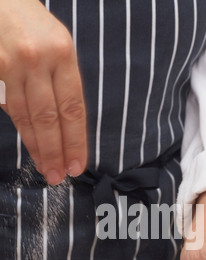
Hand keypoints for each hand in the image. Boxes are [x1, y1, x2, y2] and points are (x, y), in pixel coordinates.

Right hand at [0, 0, 86, 184]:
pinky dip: (21, 128)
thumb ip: (64, 84)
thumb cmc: (37, 28)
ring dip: (36, 147)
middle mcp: (36, 60)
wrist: (3, 1)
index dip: (75, 141)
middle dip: (55, 152)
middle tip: (59, 176)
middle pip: (48, 118)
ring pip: (24, 117)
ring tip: (46, 169)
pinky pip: (6, 105)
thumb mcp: (60, 48)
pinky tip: (30, 145)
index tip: (78, 165)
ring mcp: (9, 65)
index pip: (73, 108)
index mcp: (62, 54)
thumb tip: (67, 131)